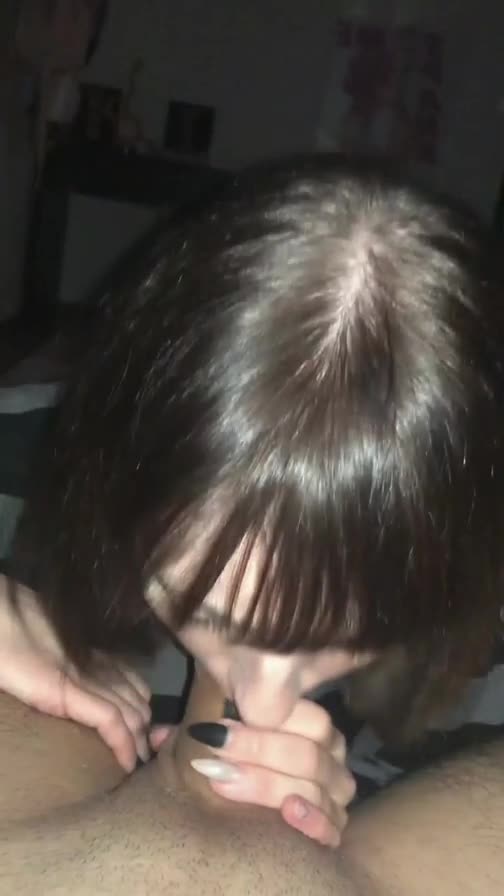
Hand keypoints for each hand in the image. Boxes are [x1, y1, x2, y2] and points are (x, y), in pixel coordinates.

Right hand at [0, 578, 168, 771]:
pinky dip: (123, 744)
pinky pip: (108, 719)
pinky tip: (128, 763)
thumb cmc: (11, 640)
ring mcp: (84, 677)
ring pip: (131, 711)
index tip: (151, 734)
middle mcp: (96, 666)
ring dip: (140, 740)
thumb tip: (75, 691)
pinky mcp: (67, 691)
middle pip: (138, 699)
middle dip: (147, 729)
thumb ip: (64, 673)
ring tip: (140, 763)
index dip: (143, 708)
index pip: (133, 683)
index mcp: (91, 656)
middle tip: (148, 754)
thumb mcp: (45, 660)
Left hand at [189, 699, 354, 846]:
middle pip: (308, 751)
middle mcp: (330, 756)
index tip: (215, 730)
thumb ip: (196, 732)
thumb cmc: (232, 766)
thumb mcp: (213, 746)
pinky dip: (311, 818)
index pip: (308, 718)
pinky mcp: (332, 830)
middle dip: (258, 750)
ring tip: (225, 782)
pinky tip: (287, 811)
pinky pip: (332, 826)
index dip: (261, 724)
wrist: (251, 824)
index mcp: (312, 726)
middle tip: (213, 755)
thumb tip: (159, 735)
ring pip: (315, 785)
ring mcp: (335, 794)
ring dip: (268, 783)